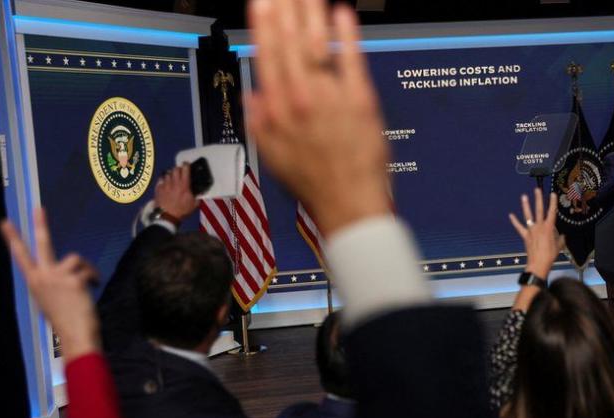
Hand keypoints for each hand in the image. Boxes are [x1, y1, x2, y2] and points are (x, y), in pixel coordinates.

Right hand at [2, 208, 100, 360]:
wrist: (75, 335)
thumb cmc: (66, 319)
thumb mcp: (52, 299)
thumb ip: (54, 283)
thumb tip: (67, 273)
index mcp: (34, 282)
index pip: (20, 257)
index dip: (13, 239)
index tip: (5, 222)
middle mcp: (42, 276)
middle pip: (42, 244)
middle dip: (40, 224)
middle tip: (39, 208)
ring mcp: (57, 276)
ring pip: (76, 259)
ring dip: (85, 269)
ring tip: (87, 285)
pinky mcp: (73, 278)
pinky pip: (88, 270)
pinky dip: (93, 277)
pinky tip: (91, 289)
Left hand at [154, 164, 197, 219]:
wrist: (167, 216)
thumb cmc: (182, 210)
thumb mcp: (194, 204)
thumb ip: (197, 197)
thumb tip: (199, 193)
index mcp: (184, 185)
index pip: (185, 169)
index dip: (186, 165)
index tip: (187, 164)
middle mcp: (174, 182)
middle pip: (175, 169)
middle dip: (178, 168)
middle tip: (180, 172)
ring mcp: (165, 185)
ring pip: (167, 173)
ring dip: (171, 174)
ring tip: (173, 178)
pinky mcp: (158, 188)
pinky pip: (160, 180)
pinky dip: (163, 179)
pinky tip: (165, 183)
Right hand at [246, 0, 391, 235]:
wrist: (349, 202)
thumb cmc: (313, 183)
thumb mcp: (272, 156)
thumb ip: (259, 122)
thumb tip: (252, 95)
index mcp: (277, 110)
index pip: (267, 56)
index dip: (264, 25)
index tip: (262, 2)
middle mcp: (301, 98)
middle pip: (291, 42)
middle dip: (285, 8)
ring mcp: (331, 97)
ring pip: (318, 45)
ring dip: (311, 13)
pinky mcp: (361, 100)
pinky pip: (352, 60)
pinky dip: (347, 35)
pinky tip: (342, 13)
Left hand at [508, 188, 563, 278]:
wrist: (539, 264)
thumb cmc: (550, 255)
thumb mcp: (559, 246)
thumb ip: (560, 239)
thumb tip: (562, 236)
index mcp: (549, 227)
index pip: (551, 212)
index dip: (552, 202)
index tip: (552, 193)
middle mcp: (539, 226)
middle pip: (539, 210)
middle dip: (538, 199)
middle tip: (537, 189)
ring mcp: (531, 230)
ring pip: (528, 215)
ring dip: (526, 205)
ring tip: (524, 196)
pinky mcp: (525, 236)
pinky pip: (519, 227)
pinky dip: (515, 221)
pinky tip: (511, 215)